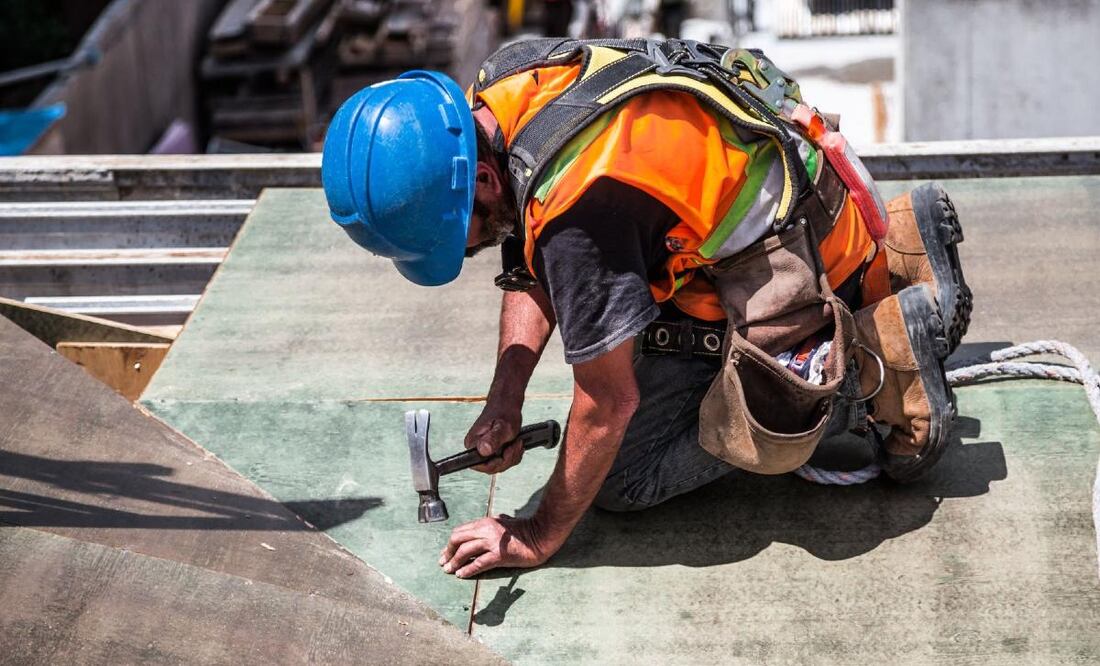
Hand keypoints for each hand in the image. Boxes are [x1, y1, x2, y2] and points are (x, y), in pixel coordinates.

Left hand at [438, 514, 559, 577]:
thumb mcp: (504, 522)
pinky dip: (467, 570)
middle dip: (448, 552)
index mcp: (486, 522)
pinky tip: (461, 575)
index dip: (450, 543)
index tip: (445, 552)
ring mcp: (492, 542)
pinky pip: (478, 564)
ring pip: (465, 552)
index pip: (460, 531)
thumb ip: (491, 524)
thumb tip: (480, 529)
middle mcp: (486, 530)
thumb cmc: (524, 530)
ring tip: (449, 570)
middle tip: (443, 562)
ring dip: (454, 562)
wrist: (541, 536)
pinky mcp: (499, 555)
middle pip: (458, 539)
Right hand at [464, 405, 522, 473]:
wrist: (506, 404)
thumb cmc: (504, 412)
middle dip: (508, 458)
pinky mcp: (491, 451)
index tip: (507, 449)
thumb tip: (483, 450)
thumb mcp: (503, 427)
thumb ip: (494, 439)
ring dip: (512, 456)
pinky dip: (513, 455)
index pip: (480, 465)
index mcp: (473, 443)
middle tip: (516, 443)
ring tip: (517, 441)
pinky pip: (503, 462)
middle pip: (491, 468)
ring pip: (499, 466)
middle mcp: (475, 448)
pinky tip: (516, 444)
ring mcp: (483, 450)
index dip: (497, 463)